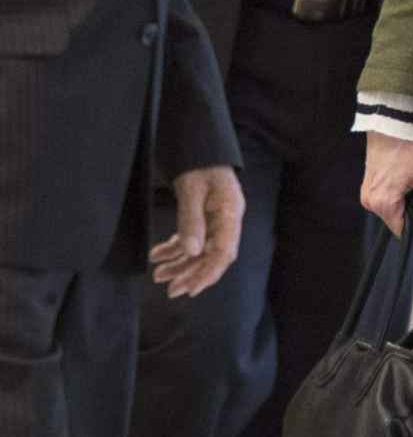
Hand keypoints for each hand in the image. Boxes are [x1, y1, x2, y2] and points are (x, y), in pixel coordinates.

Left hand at [150, 165, 244, 297]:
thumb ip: (191, 221)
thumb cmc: (199, 162)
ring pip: (199, 251)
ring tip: (159, 275)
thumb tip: (190, 252)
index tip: (190, 288)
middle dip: (191, 274)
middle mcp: (226, 220)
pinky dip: (174, 249)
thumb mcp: (191, 190)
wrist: (199, 147)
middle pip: (212, 256)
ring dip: (180, 264)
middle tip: (171, 289)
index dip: (208, 273)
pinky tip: (158, 255)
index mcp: (230, 213)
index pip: (224, 251)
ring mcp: (216, 220)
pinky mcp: (204, 218)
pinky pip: (191, 239)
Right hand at [361, 130, 412, 235]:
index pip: (401, 229)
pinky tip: (401, 177)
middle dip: (411, 208)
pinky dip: (395, 192)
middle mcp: (370, 203)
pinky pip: (385, 198)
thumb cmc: (406, 150)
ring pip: (391, 208)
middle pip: (396, 218)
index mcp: (383, 204)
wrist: (390, 127)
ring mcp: (367, 194)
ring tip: (409, 179)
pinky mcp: (367, 185)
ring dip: (404, 200)